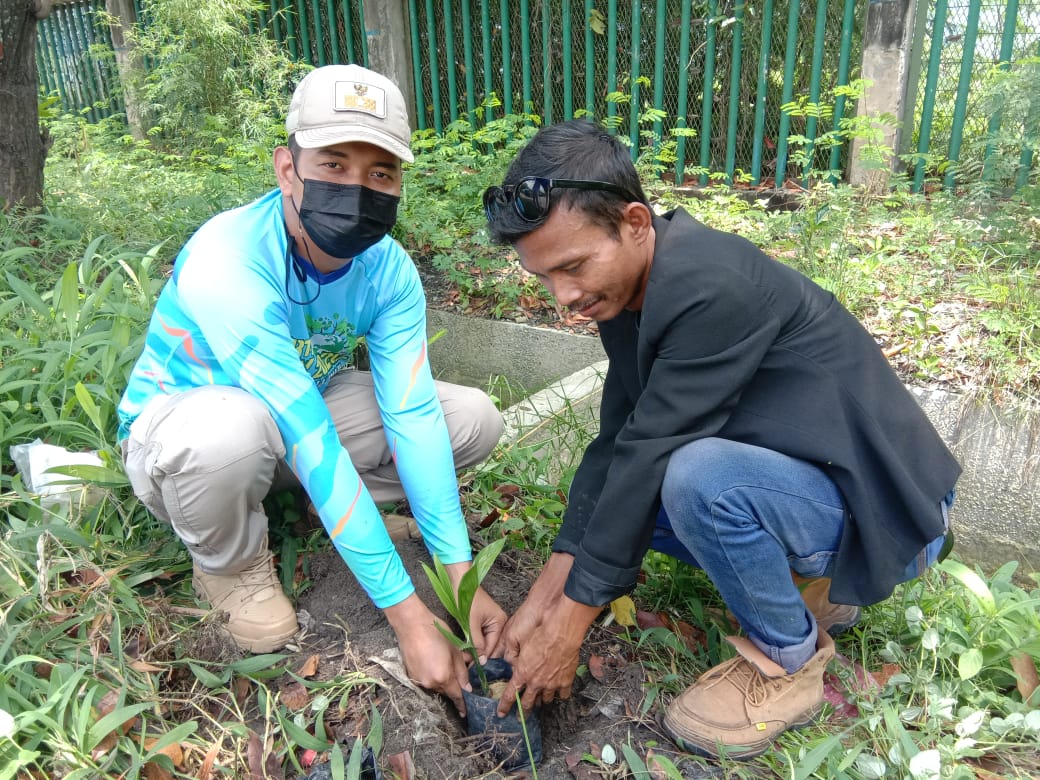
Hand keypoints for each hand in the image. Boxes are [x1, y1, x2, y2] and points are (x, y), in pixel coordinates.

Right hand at [384, 593, 469, 714]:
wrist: (411, 624)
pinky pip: (426, 680)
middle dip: (453, 686)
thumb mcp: (455, 650)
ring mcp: (418, 680)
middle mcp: (430, 683)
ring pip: (435, 686)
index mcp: (443, 678)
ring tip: (444, 664)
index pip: (456, 696)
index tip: (465, 713)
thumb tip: (467, 687)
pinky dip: (432, 676)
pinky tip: (433, 662)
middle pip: (446, 691)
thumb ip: (462, 671)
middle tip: (459, 676)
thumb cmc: (436, 633)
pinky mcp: (410, 675)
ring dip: (442, 680)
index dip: (462, 704)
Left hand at [468, 586, 506, 662]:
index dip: (483, 658)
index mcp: (500, 622)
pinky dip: (473, 642)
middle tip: (467, 666)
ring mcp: (491, 622)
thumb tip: (481, 662)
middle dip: (479, 655)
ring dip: (475, 650)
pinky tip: (466, 650)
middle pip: (490, 646)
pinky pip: (480, 636)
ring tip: (465, 660)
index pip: (493, 646)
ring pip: (484, 642)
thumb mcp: (471, 624)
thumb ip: (476, 643)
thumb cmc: (467, 600)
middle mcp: (499, 623)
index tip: (473, 669)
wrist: (459, 582)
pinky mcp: (483, 622)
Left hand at [496, 554, 601, 715]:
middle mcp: (536, 682)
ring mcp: (552, 683)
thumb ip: (510, 652)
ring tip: (540, 700)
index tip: (501, 713)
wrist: (561, 631)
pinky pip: (562, 694)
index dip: (505, 706)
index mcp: (522, 673)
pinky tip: (558, 692)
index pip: (510, 694)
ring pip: (545, 699)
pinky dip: (559, 694)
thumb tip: (507, 659)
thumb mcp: (516, 639)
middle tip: (520, 717)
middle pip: (528, 702)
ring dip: (541, 700)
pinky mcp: (566, 680)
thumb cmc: (539, 632)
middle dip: (523, 711)